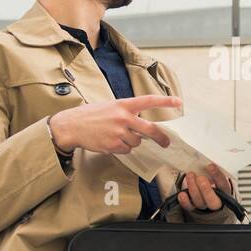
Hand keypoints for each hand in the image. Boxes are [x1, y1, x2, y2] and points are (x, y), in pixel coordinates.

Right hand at [48, 94, 178, 155]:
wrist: (71, 126)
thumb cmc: (90, 115)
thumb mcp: (110, 106)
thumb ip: (126, 112)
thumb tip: (142, 124)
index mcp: (123, 104)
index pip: (148, 101)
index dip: (165, 101)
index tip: (179, 102)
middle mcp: (123, 117)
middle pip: (150, 129)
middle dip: (161, 138)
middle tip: (166, 143)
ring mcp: (118, 132)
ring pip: (136, 142)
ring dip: (130, 141)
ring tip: (115, 135)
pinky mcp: (113, 145)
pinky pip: (126, 150)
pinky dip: (121, 148)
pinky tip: (110, 141)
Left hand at [178, 163, 233, 211]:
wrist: (208, 196)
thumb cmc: (212, 182)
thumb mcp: (215, 175)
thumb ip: (212, 170)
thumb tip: (205, 159)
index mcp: (224, 191)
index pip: (223, 185)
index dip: (217, 176)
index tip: (210, 166)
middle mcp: (215, 201)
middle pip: (213, 200)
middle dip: (206, 189)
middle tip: (201, 178)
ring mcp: (204, 206)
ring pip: (199, 201)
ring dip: (193, 189)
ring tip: (190, 176)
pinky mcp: (193, 208)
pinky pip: (189, 207)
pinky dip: (185, 201)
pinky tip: (182, 194)